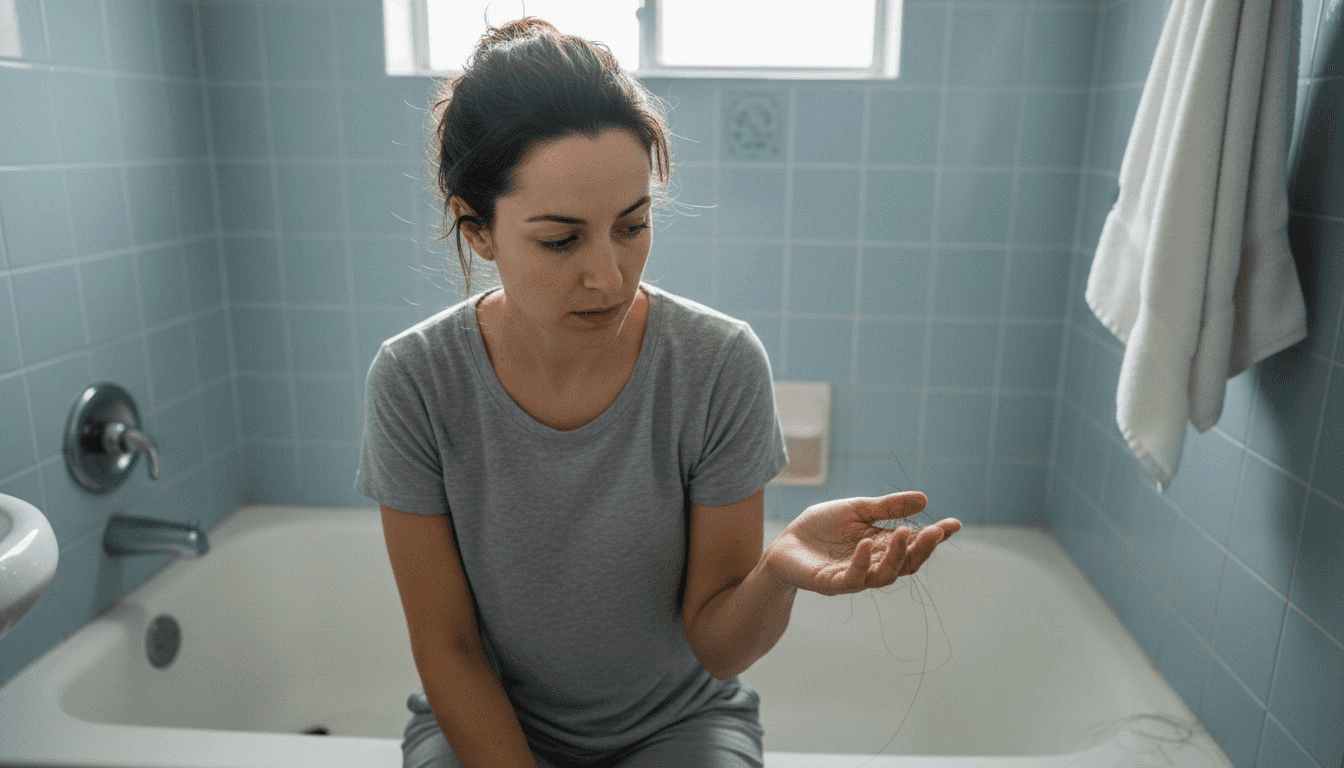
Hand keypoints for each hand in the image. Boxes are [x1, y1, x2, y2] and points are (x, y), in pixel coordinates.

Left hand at [764, 492, 960, 595]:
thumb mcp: (857, 510)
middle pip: (906, 564)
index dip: (934, 537)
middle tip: (935, 531)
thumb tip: (924, 499)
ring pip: (884, 575)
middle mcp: (873, 565)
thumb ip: (887, 507)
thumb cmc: (821, 528)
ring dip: (895, 555)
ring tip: (903, 533)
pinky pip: (851, 578)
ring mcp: (853, 577)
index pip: (914, 545)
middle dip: (922, 549)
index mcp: (882, 546)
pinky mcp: (831, 583)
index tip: (954, 524)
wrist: (785, 543)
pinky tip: (865, 543)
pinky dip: (860, 561)